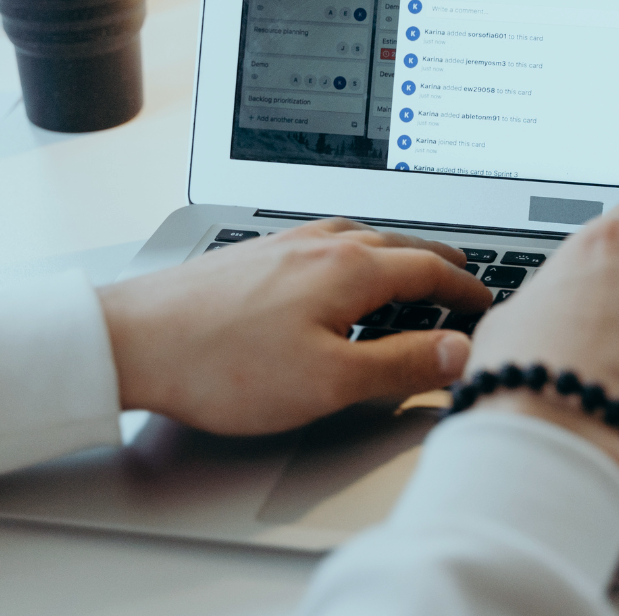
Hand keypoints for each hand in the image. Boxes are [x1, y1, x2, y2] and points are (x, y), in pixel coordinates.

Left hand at [99, 219, 491, 433]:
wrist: (133, 338)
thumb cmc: (225, 364)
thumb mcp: (329, 381)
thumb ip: (402, 365)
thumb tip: (462, 352)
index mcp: (351, 269)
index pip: (430, 271)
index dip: (465, 289)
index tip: (485, 302)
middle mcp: (324, 243)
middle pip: (402, 243)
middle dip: (439, 261)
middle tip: (464, 275)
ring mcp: (288, 242)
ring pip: (364, 236)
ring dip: (399, 250)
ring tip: (411, 264)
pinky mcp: (258, 250)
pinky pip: (328, 237)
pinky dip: (358, 247)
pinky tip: (340, 260)